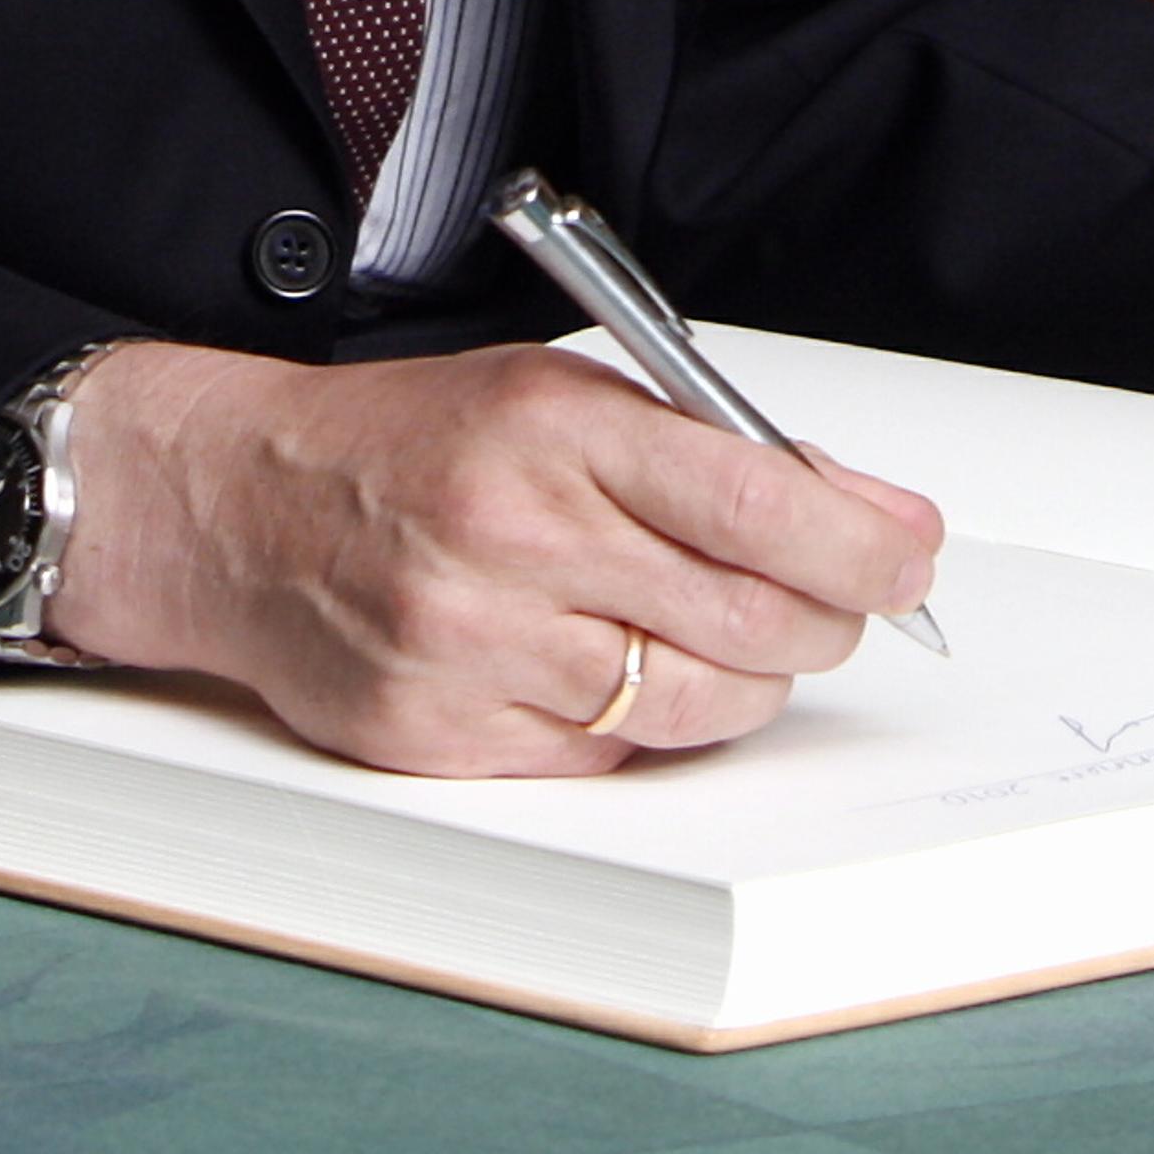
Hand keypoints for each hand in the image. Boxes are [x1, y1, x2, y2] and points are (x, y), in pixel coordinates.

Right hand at [38, 339, 945, 776]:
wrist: (242, 506)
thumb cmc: (415, 442)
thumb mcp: (560, 395)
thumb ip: (706, 449)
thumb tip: (857, 515)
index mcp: (555, 430)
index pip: (760, 502)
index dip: (864, 544)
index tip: (911, 556)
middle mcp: (516, 538)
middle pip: (750, 619)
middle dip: (830, 620)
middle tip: (844, 603)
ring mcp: (477, 648)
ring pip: (696, 704)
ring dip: (750, 681)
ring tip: (730, 637)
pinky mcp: (445, 738)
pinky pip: (610, 758)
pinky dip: (648, 724)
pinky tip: (621, 671)